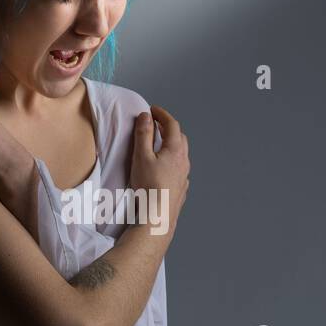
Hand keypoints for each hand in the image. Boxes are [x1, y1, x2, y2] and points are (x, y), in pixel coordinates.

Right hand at [129, 104, 189, 228]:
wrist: (158, 216)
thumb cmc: (148, 186)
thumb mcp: (141, 156)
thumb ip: (143, 134)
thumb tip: (146, 116)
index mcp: (176, 150)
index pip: (172, 124)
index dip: (162, 114)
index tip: (152, 110)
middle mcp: (184, 161)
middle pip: (180, 138)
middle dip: (168, 128)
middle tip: (156, 125)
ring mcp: (184, 176)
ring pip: (181, 154)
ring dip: (171, 145)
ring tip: (159, 145)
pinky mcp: (181, 188)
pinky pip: (179, 168)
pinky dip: (172, 161)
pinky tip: (164, 167)